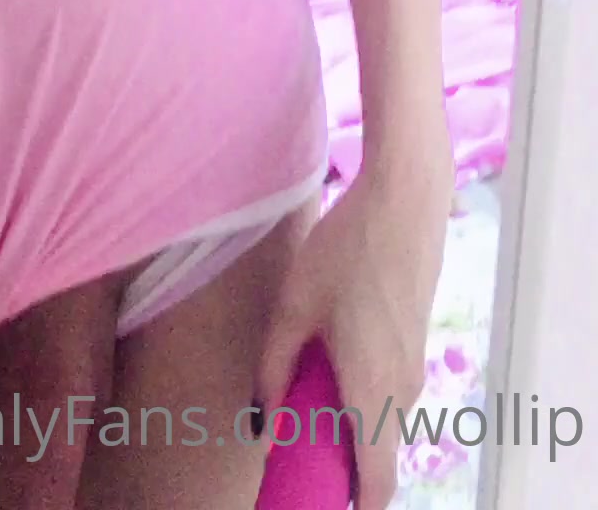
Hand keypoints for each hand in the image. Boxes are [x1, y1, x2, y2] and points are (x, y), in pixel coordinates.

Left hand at [256, 152, 452, 508]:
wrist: (405, 200)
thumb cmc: (347, 250)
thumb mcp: (295, 305)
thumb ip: (275, 366)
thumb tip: (262, 418)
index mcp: (372, 391)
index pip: (376, 483)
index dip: (351, 503)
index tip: (315, 497)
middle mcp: (403, 390)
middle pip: (377, 455)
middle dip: (339, 463)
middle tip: (292, 442)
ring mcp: (415, 367)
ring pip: (383, 422)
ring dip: (348, 425)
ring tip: (301, 397)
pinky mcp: (416, 343)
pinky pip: (389, 393)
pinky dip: (361, 398)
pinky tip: (328, 363)